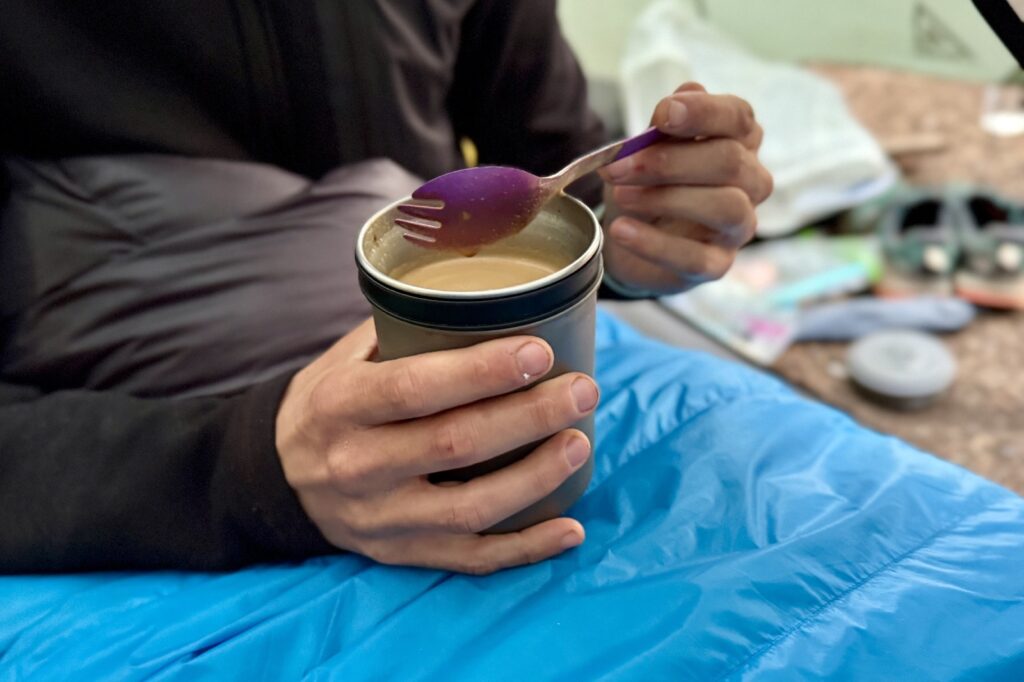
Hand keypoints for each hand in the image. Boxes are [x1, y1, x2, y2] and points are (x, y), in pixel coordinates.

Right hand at [274, 318, 598, 574]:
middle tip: (581, 390)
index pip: (415, 388)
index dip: (482, 372)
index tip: (539, 353)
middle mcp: (356, 466)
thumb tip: (493, 302)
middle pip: (455, 445)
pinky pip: (469, 560)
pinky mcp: (400, 554)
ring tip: (579, 443)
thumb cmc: (328, 403)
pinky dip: (525, 549)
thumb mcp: (343, 358)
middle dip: (529, 416)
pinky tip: (570, 529)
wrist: (274, 477)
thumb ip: (405, 333)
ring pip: (470, 509)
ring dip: (535, 479)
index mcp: (341, 405)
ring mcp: (380, 519)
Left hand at [599, 82, 772, 294]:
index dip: (704, 113)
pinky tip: (622, 230)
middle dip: (669, 161)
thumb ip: (667, 127)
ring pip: (725, 206)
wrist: (629, 238)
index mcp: (739, 142)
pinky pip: (695, 258)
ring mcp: (738, 226)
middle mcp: (750, 182)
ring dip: (666, 198)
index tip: (662, 115)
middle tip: (617, 167)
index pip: (739, 117)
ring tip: (621, 196)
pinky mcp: (717, 264)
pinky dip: (653, 243)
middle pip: (730, 162)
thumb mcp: (648, 149)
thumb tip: (687, 94)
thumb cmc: (647, 183)